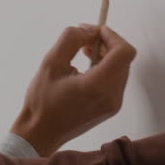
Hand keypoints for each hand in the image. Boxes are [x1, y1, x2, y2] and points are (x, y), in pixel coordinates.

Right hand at [11, 24, 136, 155]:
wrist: (41, 133)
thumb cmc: (42, 100)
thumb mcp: (51, 62)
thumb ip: (71, 39)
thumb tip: (89, 31)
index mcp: (98, 85)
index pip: (123, 52)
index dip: (112, 36)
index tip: (94, 30)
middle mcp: (112, 96)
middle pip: (124, 58)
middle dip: (107, 43)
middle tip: (85, 38)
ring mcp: (114, 104)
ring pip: (121, 68)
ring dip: (106, 55)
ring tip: (84, 51)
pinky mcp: (111, 108)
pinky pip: (116, 80)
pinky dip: (106, 68)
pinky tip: (86, 67)